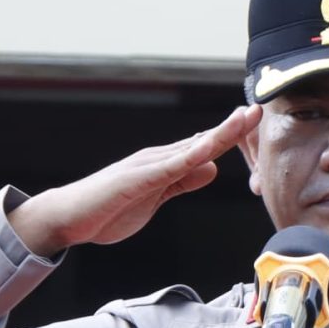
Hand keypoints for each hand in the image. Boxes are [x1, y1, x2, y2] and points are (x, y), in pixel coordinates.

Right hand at [7, 107, 262, 258]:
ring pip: (192, 147)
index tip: (253, 123)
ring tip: (243, 120)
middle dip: (232, 127)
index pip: (203, 147)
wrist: (70, 217)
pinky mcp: (138, 178)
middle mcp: (159, 157)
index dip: (230, 136)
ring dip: (219, 134)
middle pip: (203, 140)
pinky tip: (209, 150)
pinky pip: (171, 167)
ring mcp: (149, 165)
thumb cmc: (108, 209)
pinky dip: (191, 157)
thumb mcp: (156, 198)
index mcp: (165, 165)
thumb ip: (183, 182)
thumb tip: (211, 168)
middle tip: (258, 110)